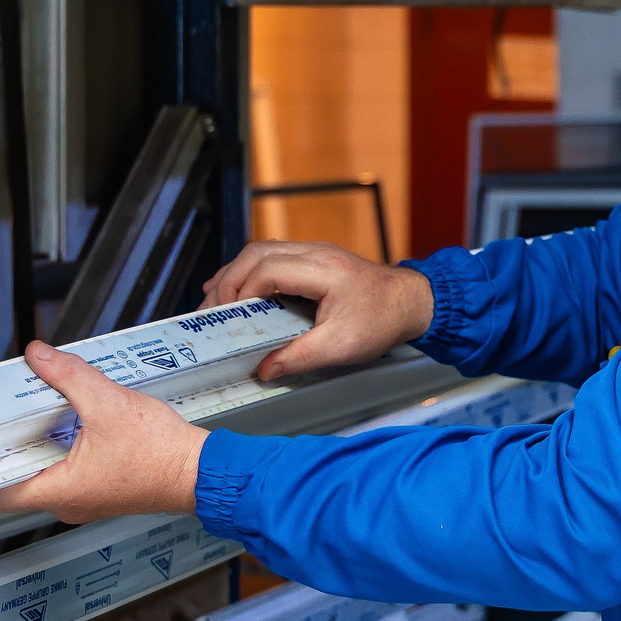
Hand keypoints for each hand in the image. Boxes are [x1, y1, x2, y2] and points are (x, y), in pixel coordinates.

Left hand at [0, 341, 206, 522]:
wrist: (201, 471)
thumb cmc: (161, 453)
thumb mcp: (108, 403)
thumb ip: (68, 375)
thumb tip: (38, 356)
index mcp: (61, 491)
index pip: (0, 494)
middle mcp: (70, 503)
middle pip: (22, 479)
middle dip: (18, 444)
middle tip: (15, 413)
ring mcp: (88, 500)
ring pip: (48, 474)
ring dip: (45, 445)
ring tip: (46, 412)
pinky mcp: (104, 491)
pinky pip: (71, 473)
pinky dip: (67, 449)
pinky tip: (77, 422)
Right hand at [202, 240, 434, 382]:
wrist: (412, 302)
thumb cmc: (384, 320)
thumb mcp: (342, 346)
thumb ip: (300, 357)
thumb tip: (265, 369)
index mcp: (322, 270)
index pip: (266, 270)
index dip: (240, 292)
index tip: (226, 319)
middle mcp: (315, 253)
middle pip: (255, 254)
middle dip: (227, 282)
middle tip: (208, 312)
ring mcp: (314, 252)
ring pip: (260, 251)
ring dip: (235, 275)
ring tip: (214, 303)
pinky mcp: (313, 258)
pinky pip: (272, 257)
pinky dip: (250, 274)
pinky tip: (239, 293)